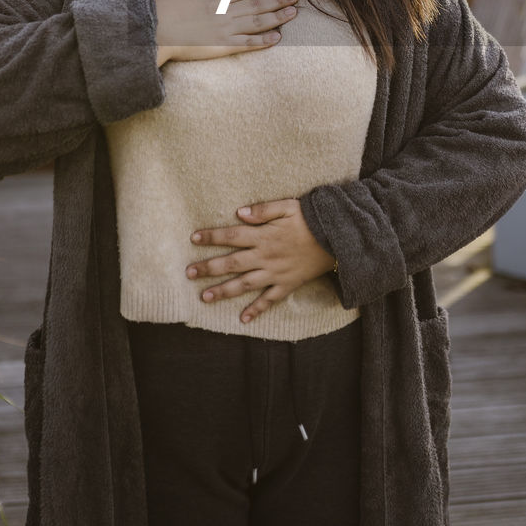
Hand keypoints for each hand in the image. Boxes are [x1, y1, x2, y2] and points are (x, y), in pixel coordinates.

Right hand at [154, 0, 297, 66]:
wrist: (154, 32)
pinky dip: (262, 41)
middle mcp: (223, 10)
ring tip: (294, 13)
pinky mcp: (221, 46)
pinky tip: (277, 38)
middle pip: (257, 2)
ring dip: (277, 17)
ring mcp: (224, 29)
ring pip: (257, 21)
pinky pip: (246, 44)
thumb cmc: (160, 9)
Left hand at [185, 198, 335, 324]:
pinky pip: (269, 300)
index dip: (212, 237)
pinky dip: (256, 310)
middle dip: (208, 268)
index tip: (194, 238)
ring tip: (204, 297)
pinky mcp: (288, 285)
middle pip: (232, 263)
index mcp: (264, 235)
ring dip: (223, 291)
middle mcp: (266, 256)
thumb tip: (238, 212)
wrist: (337, 239)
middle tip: (188, 273)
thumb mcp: (288, 207)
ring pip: (244, 284)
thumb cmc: (311, 219)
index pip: (232, 236)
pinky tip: (243, 319)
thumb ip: (263, 210)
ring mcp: (276, 273)